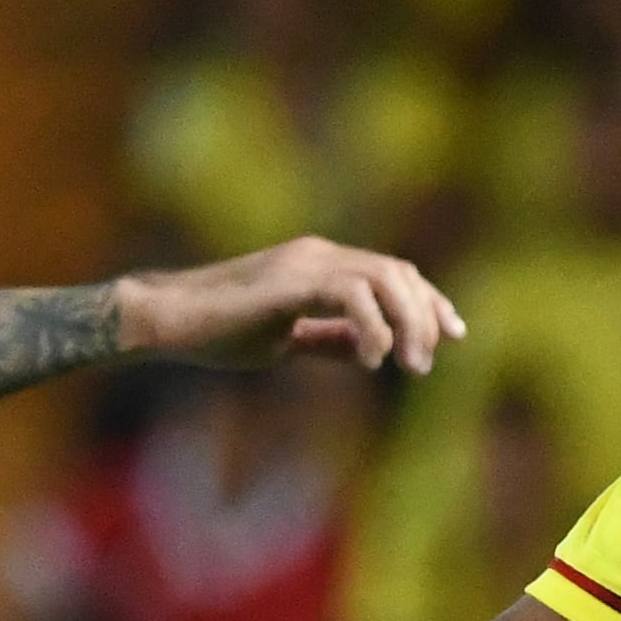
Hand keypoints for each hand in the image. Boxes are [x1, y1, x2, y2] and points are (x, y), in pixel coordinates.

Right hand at [113, 237, 462, 376]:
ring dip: (407, 322)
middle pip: (397, 271)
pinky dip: (372, 326)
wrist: (167, 321)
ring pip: (383, 277)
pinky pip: (350, 293)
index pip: (392, 273)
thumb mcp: (286, 339)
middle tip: (424, 366)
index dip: (428, 302)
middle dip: (425, 316)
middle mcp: (319, 255)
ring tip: (409, 365)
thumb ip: (328, 338)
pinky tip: (372, 360)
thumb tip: (370, 349)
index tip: (453, 336)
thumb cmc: (216, 332)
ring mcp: (304, 263)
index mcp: (320, 265)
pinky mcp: (290, 281)